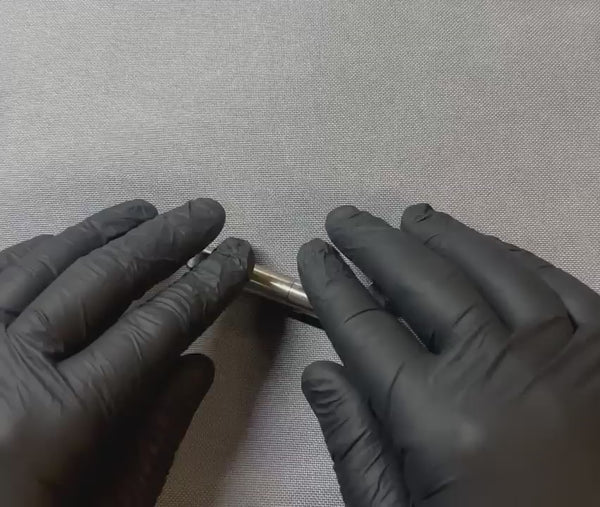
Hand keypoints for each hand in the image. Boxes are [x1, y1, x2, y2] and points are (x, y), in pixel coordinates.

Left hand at [0, 199, 252, 506]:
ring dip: (104, 229)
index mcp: (56, 417)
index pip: (156, 326)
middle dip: (166, 239)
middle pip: (104, 276)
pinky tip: (68, 241)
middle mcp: (6, 366)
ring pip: (47, 261)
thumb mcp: (109, 505)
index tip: (235, 258)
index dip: (205, 286)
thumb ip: (157, 432)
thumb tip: (197, 364)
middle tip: (206, 214)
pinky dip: (41, 250)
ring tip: (147, 212)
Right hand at [299, 204, 599, 506]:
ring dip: (444, 237)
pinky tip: (485, 246)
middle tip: (345, 219)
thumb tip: (319, 372)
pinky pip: (558, 285)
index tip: (313, 254)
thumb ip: (355, 443)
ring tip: (410, 218)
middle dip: (374, 245)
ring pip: (491, 270)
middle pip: (423, 283)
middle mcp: (501, 373)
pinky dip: (515, 258)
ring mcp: (565, 356)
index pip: (365, 328)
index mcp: (441, 421)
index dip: (332, 285)